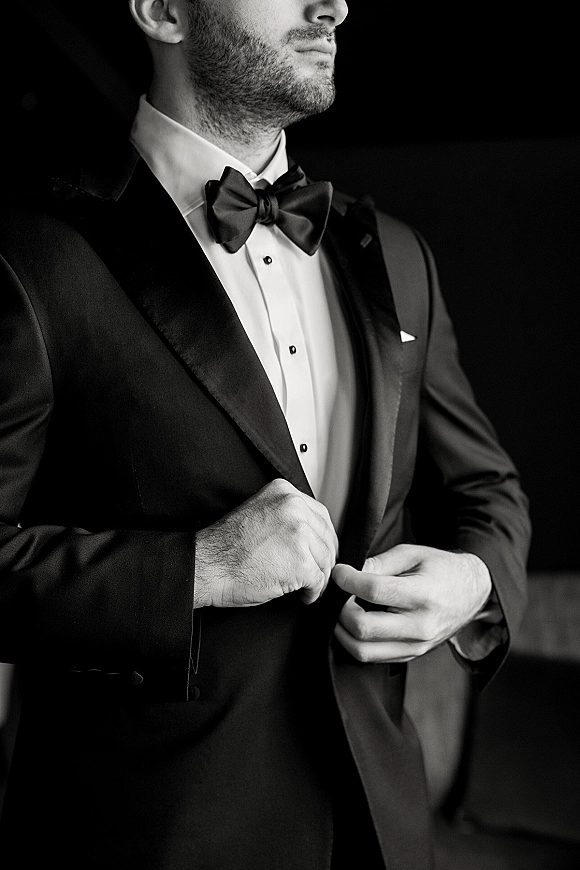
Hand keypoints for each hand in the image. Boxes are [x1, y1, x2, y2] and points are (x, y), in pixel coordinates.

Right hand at [195, 478, 337, 607]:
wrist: (208, 565)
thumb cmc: (226, 546)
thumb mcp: (259, 512)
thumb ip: (285, 514)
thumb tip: (312, 532)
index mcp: (284, 493)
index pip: (320, 515)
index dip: (324, 539)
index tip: (323, 551)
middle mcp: (294, 508)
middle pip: (326, 538)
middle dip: (324, 559)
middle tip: (317, 573)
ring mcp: (299, 534)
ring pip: (325, 559)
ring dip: (319, 577)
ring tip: (307, 586)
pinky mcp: (300, 562)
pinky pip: (318, 580)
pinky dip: (313, 592)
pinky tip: (303, 594)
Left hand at [332, 544, 491, 662]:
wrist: (472, 592)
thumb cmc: (441, 569)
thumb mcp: (413, 554)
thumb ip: (379, 563)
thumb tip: (349, 573)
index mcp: (424, 594)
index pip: (374, 591)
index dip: (348, 580)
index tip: (339, 572)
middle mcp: (421, 626)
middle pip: (363, 628)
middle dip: (340, 609)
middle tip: (339, 594)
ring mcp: (417, 646)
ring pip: (362, 650)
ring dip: (343, 630)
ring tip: (344, 610)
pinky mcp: (411, 655)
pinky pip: (372, 657)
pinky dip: (355, 641)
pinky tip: (356, 623)